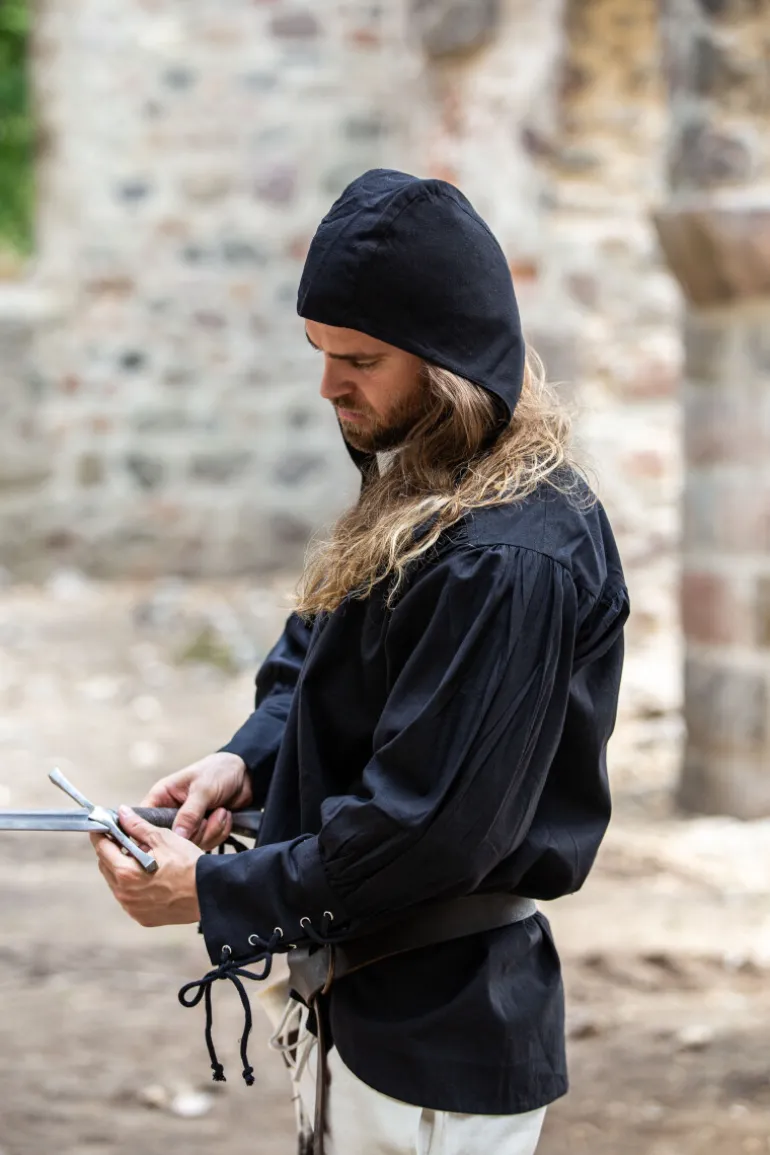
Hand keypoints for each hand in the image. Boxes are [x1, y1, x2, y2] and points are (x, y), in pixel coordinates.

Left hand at [90, 807, 202, 926]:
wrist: (209, 893)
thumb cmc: (188, 864)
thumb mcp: (163, 838)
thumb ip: (138, 826)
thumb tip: (122, 813)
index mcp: (125, 872)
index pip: (102, 848)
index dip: (100, 834)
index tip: (102, 826)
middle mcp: (124, 893)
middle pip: (106, 866)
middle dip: (111, 850)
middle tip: (124, 838)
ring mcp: (132, 908)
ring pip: (116, 883)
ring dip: (122, 868)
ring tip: (140, 858)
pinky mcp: (142, 917)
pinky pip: (129, 897)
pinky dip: (133, 885)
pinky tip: (148, 876)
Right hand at [140, 752, 251, 848]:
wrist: (245, 774)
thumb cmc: (219, 771)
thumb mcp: (203, 789)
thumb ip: (189, 813)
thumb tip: (177, 836)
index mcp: (162, 797)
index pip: (144, 821)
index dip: (153, 833)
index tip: (171, 839)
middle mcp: (171, 813)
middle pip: (171, 840)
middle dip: (196, 832)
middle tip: (207, 817)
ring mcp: (187, 824)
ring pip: (191, 844)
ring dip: (211, 830)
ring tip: (221, 811)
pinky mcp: (202, 831)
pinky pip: (207, 843)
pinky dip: (220, 831)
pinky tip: (225, 815)